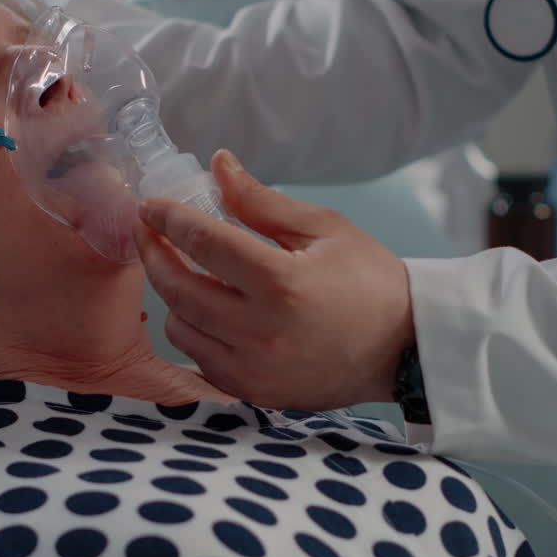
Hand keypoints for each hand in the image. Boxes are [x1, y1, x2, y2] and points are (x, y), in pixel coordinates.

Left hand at [134, 149, 414, 410]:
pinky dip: (194, 334)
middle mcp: (261, 330)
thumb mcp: (324, 228)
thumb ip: (262, 200)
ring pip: (179, 328)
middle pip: (177, 288)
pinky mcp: (255, 392)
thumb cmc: (370, 280)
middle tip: (151, 234)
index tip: (151, 206)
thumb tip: (219, 163)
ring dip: (172, 297)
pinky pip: (200, 361)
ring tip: (185, 273)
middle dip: (154, 254)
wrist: (406, 347)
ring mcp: (255, 368)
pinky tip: (206, 313)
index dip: (168, 219)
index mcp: (281, 282)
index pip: (203, 242)